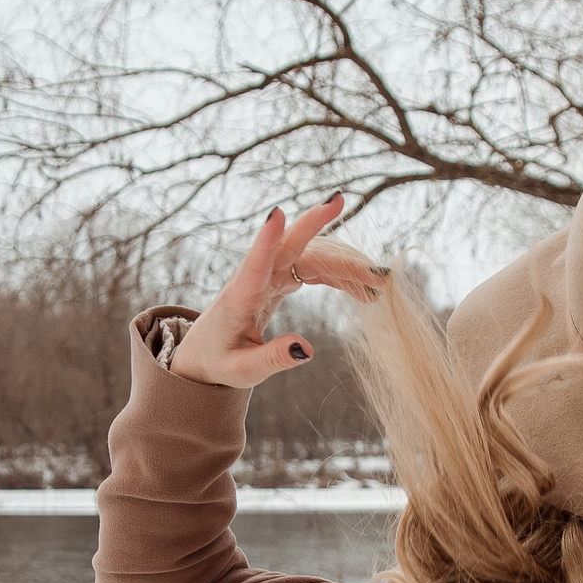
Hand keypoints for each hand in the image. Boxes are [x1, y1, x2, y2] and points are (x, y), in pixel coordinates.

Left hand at [168, 194, 383, 388]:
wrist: (204, 351)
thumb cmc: (218, 360)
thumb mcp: (242, 370)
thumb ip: (272, 359)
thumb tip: (307, 349)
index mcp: (240, 296)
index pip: (253, 263)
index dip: (265, 238)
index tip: (277, 212)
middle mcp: (255, 277)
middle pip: (292, 247)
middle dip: (329, 242)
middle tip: (366, 256)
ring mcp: (267, 273)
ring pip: (310, 254)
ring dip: (344, 263)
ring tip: (377, 283)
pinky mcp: (278, 277)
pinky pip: (312, 267)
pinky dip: (338, 274)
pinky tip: (361, 289)